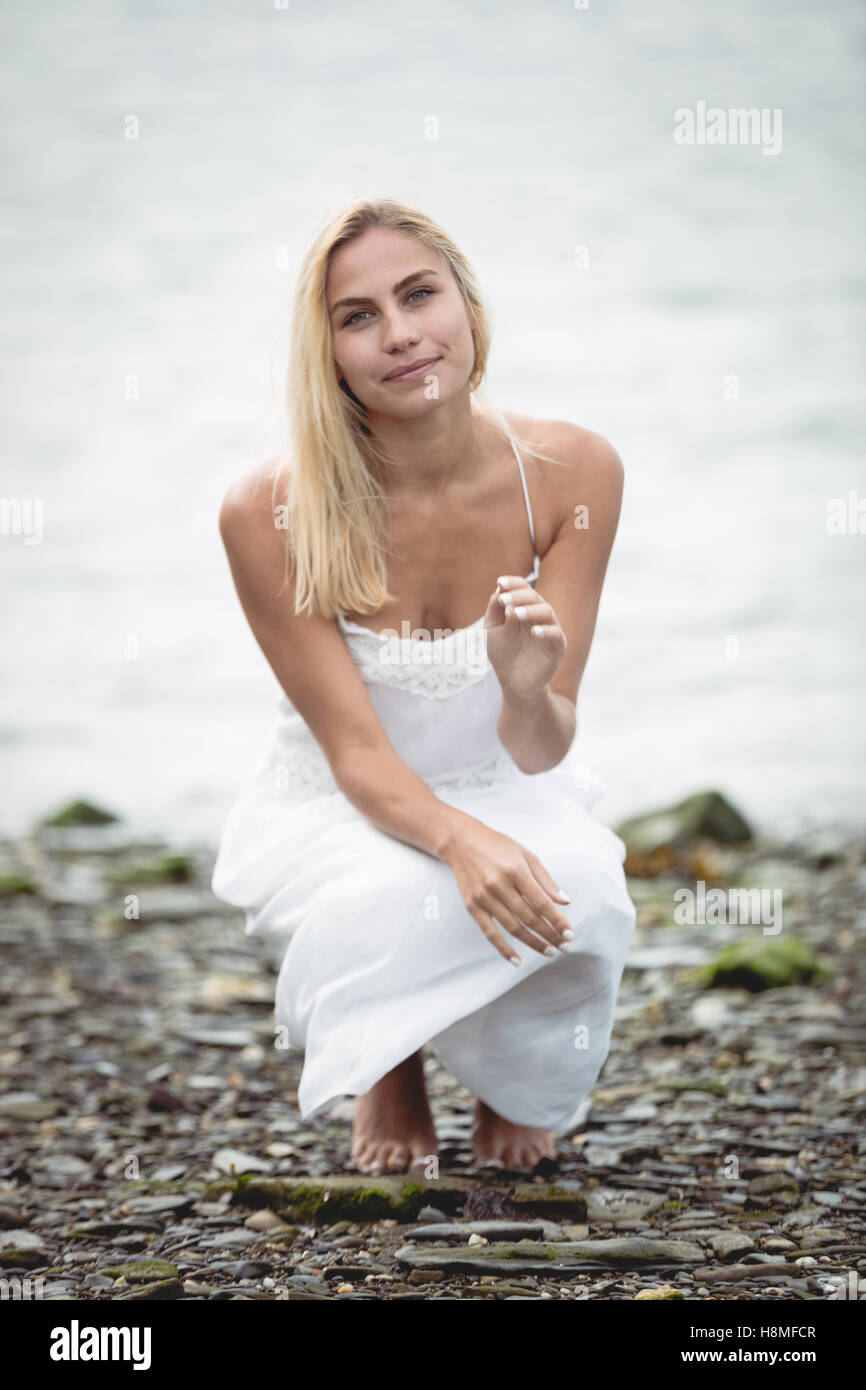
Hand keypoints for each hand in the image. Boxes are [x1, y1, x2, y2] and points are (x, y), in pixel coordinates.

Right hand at [442, 819, 574, 964]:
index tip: (570, 934)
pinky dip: (504, 949)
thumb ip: (545, 879)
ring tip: (549, 952)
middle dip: (549, 935)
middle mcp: (499, 884)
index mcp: (515, 869)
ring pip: (512, 927)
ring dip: (533, 942)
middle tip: (564, 947)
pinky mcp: (472, 906)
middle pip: (529, 917)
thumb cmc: (497, 846)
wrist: (461, 842)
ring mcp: (484, 897)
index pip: (541, 902)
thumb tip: (564, 902)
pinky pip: (490, 933)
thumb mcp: (525, 854)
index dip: (557, 920)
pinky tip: (517, 960)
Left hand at [482, 574, 566, 701]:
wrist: (512, 681)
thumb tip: (500, 589)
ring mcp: (550, 629)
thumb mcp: (492, 629)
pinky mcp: (557, 646)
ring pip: (546, 611)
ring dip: (530, 610)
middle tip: (504, 599)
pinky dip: (545, 631)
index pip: (523, 588)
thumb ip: (495, 609)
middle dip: (518, 596)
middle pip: (534, 597)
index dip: (513, 583)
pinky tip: (533, 632)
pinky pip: (555, 634)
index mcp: (524, 607)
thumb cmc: (502, 652)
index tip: (500, 582)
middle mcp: (539, 615)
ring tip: (514, 613)